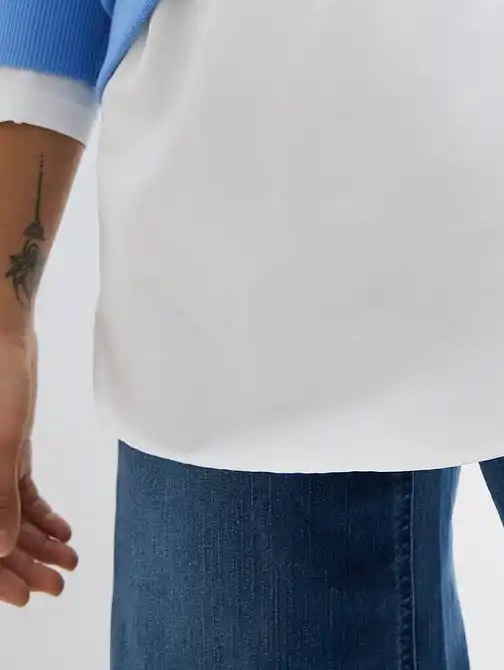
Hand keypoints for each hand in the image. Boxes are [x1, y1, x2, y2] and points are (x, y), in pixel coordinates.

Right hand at [0, 328, 77, 605]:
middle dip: (23, 565)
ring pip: (7, 519)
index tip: (26, 596)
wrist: (3, 332)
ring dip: (38, 543)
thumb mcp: (0, 443)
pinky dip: (40, 515)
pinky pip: (18, 493)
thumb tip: (1, 550)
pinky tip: (65, 531)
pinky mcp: (3, 452)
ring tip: (71, 561)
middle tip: (59, 584)